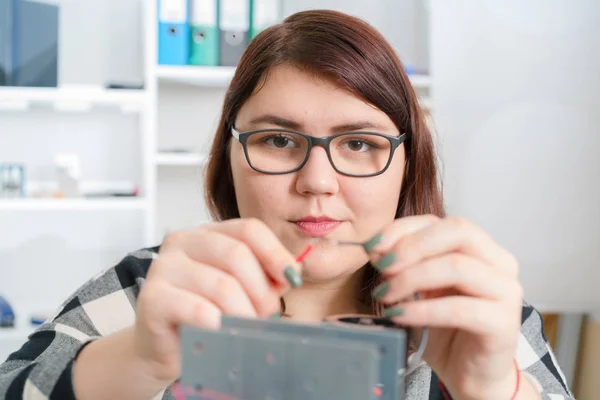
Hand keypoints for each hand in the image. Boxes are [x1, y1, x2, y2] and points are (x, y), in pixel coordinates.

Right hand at [133, 218, 301, 384]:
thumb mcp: (242, 290)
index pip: (249, 229)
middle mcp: (182, 242)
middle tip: (266, 316)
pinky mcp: (152, 298)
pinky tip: (220, 334)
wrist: (165, 348)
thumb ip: (265, 277)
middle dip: (261, 290)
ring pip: (223, 286)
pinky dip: (218, 325)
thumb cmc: (206, 316)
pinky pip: (198, 309)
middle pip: (237, 254)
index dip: (275, 253)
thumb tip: (291, 273)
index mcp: (207, 233)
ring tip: (244, 330)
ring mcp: (163, 267)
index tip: (291, 279)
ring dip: (243, 314)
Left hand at [368, 215, 523, 399]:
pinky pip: (458, 308)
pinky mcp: (504, 322)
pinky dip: (422, 310)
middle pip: (457, 231)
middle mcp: (499, 263)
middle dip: (411, 246)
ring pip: (457, 266)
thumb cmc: (446, 329)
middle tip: (382, 266)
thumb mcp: (419, 290)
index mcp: (480, 248)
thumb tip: (376, 249)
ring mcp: (506, 291)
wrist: (471, 375)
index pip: (440, 222)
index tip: (372, 246)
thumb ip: (403, 266)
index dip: (403, 229)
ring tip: (385, 295)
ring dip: (412, 278)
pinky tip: (399, 316)